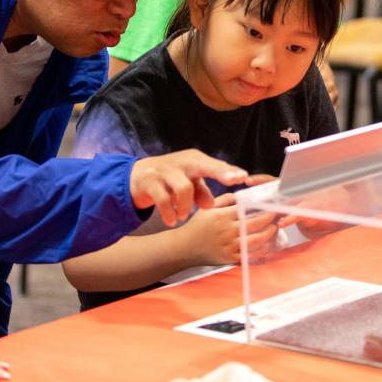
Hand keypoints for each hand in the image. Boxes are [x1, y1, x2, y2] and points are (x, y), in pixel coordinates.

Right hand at [129, 150, 247, 225]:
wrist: (136, 176)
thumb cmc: (170, 180)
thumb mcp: (188, 184)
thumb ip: (201, 192)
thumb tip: (211, 205)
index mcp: (194, 160)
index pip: (215, 165)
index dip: (229, 171)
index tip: (244, 177)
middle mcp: (182, 161)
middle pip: (203, 166)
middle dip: (220, 173)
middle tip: (232, 181)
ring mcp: (165, 170)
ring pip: (184, 187)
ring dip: (186, 207)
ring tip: (183, 216)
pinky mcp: (150, 181)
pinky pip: (163, 199)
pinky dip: (169, 213)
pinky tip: (171, 221)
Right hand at [179, 193, 278, 264]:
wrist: (184, 247)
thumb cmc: (197, 226)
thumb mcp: (208, 208)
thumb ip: (225, 199)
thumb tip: (242, 195)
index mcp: (222, 216)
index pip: (248, 209)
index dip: (261, 207)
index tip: (270, 204)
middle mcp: (227, 231)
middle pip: (255, 224)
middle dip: (269, 219)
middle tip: (276, 215)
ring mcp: (229, 246)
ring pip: (256, 240)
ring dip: (268, 234)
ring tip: (273, 228)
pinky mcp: (230, 259)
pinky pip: (250, 255)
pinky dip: (260, 250)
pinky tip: (265, 245)